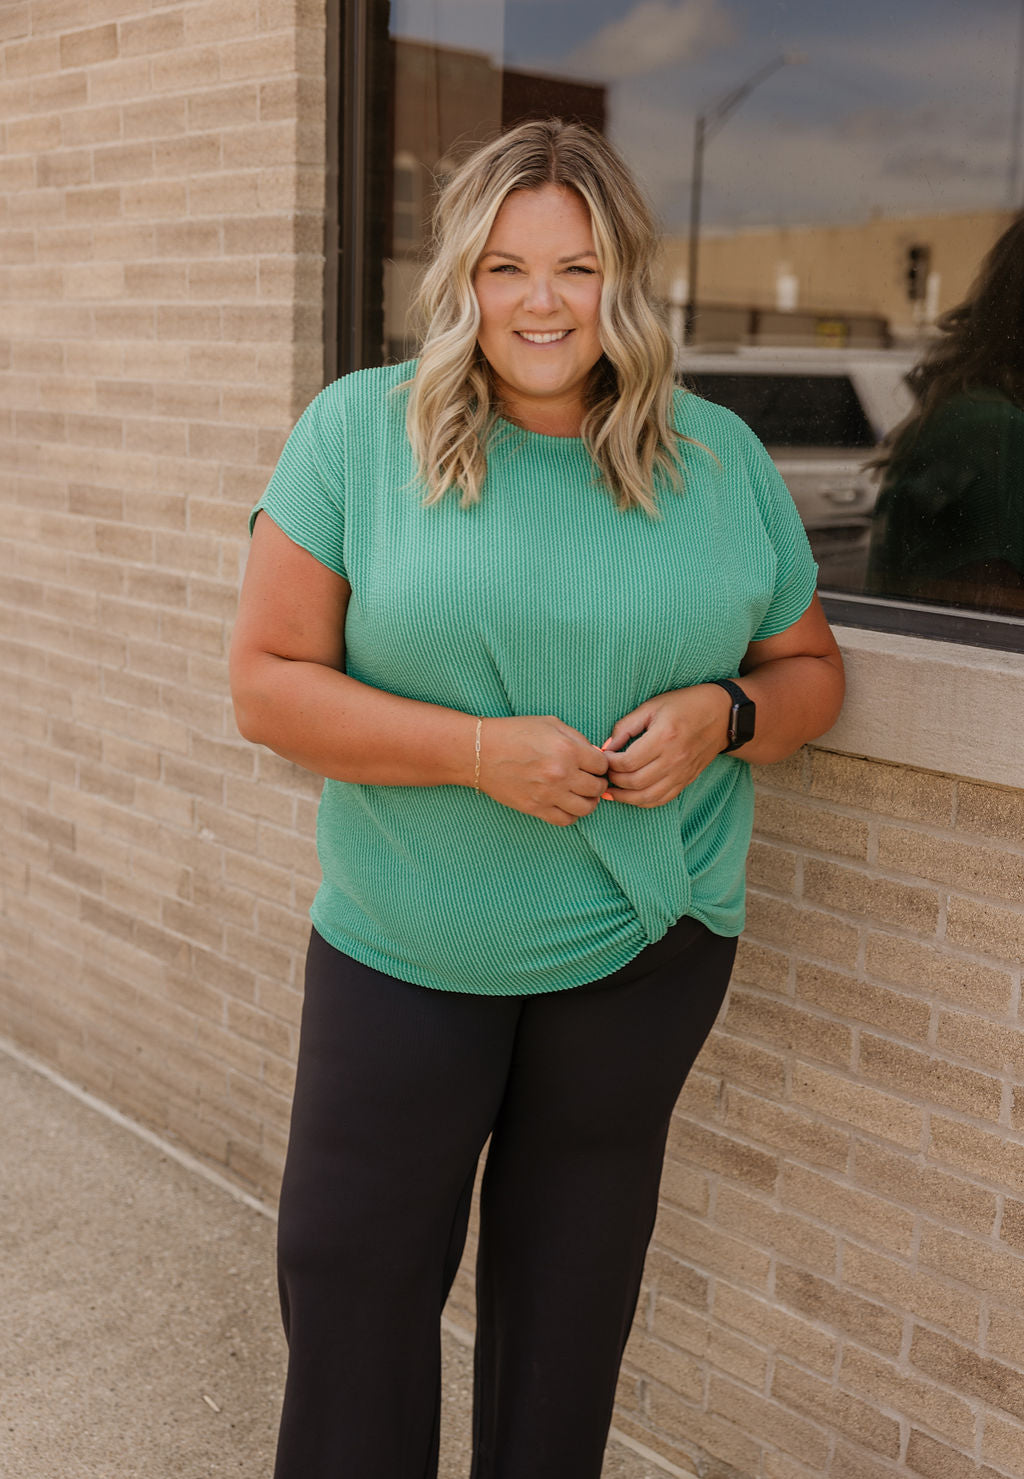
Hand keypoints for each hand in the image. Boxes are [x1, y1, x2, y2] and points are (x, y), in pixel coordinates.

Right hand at [478, 716, 608, 825]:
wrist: (481, 752)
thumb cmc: (515, 733)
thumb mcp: (550, 724)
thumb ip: (577, 739)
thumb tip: (596, 756)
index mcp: (567, 749)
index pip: (603, 765)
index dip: (601, 764)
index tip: (594, 764)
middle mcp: (561, 774)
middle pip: (597, 787)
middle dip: (597, 782)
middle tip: (589, 779)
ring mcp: (548, 794)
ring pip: (586, 808)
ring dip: (588, 801)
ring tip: (581, 793)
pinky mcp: (535, 808)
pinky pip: (566, 820)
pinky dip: (571, 814)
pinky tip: (566, 803)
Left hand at [601, 686, 730, 807]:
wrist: (722, 715)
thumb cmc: (684, 705)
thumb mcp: (651, 706)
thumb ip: (625, 727)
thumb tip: (604, 748)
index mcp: (664, 737)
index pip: (628, 762)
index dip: (609, 763)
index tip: (602, 757)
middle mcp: (674, 759)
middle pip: (635, 782)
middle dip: (613, 780)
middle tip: (604, 773)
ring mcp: (682, 772)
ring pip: (647, 797)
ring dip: (624, 797)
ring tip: (610, 791)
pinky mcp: (686, 780)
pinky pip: (662, 799)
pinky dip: (643, 801)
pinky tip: (631, 796)